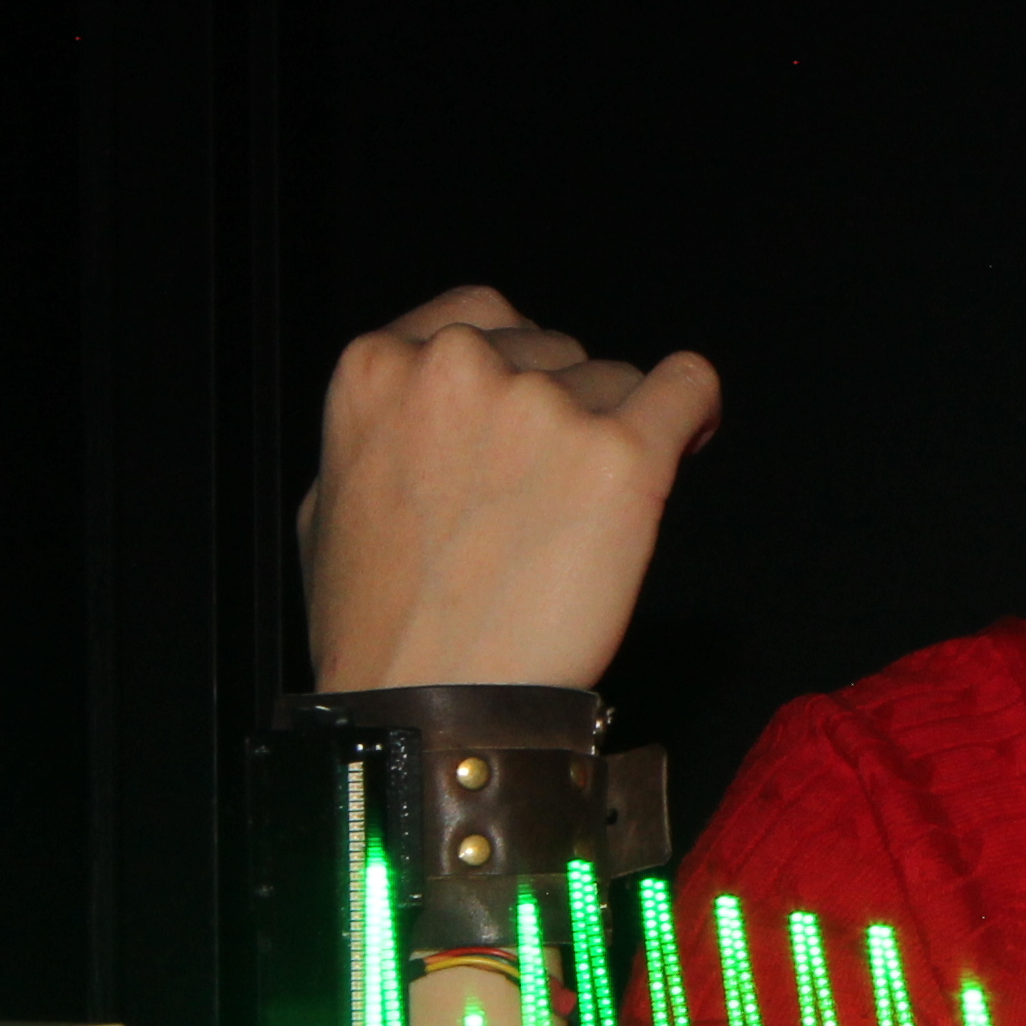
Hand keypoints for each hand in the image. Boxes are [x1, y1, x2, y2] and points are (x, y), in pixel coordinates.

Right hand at [297, 285, 722, 690]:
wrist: (429, 708)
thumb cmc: (377, 628)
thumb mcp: (330, 504)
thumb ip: (384, 433)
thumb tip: (420, 420)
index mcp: (381, 367)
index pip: (484, 317)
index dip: (521, 365)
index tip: (540, 402)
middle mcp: (460, 367)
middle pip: (556, 354)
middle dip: (566, 410)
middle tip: (556, 492)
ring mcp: (544, 407)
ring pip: (617, 381)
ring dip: (616, 434)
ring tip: (591, 517)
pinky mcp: (620, 456)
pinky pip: (688, 387)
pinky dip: (695, 407)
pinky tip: (692, 434)